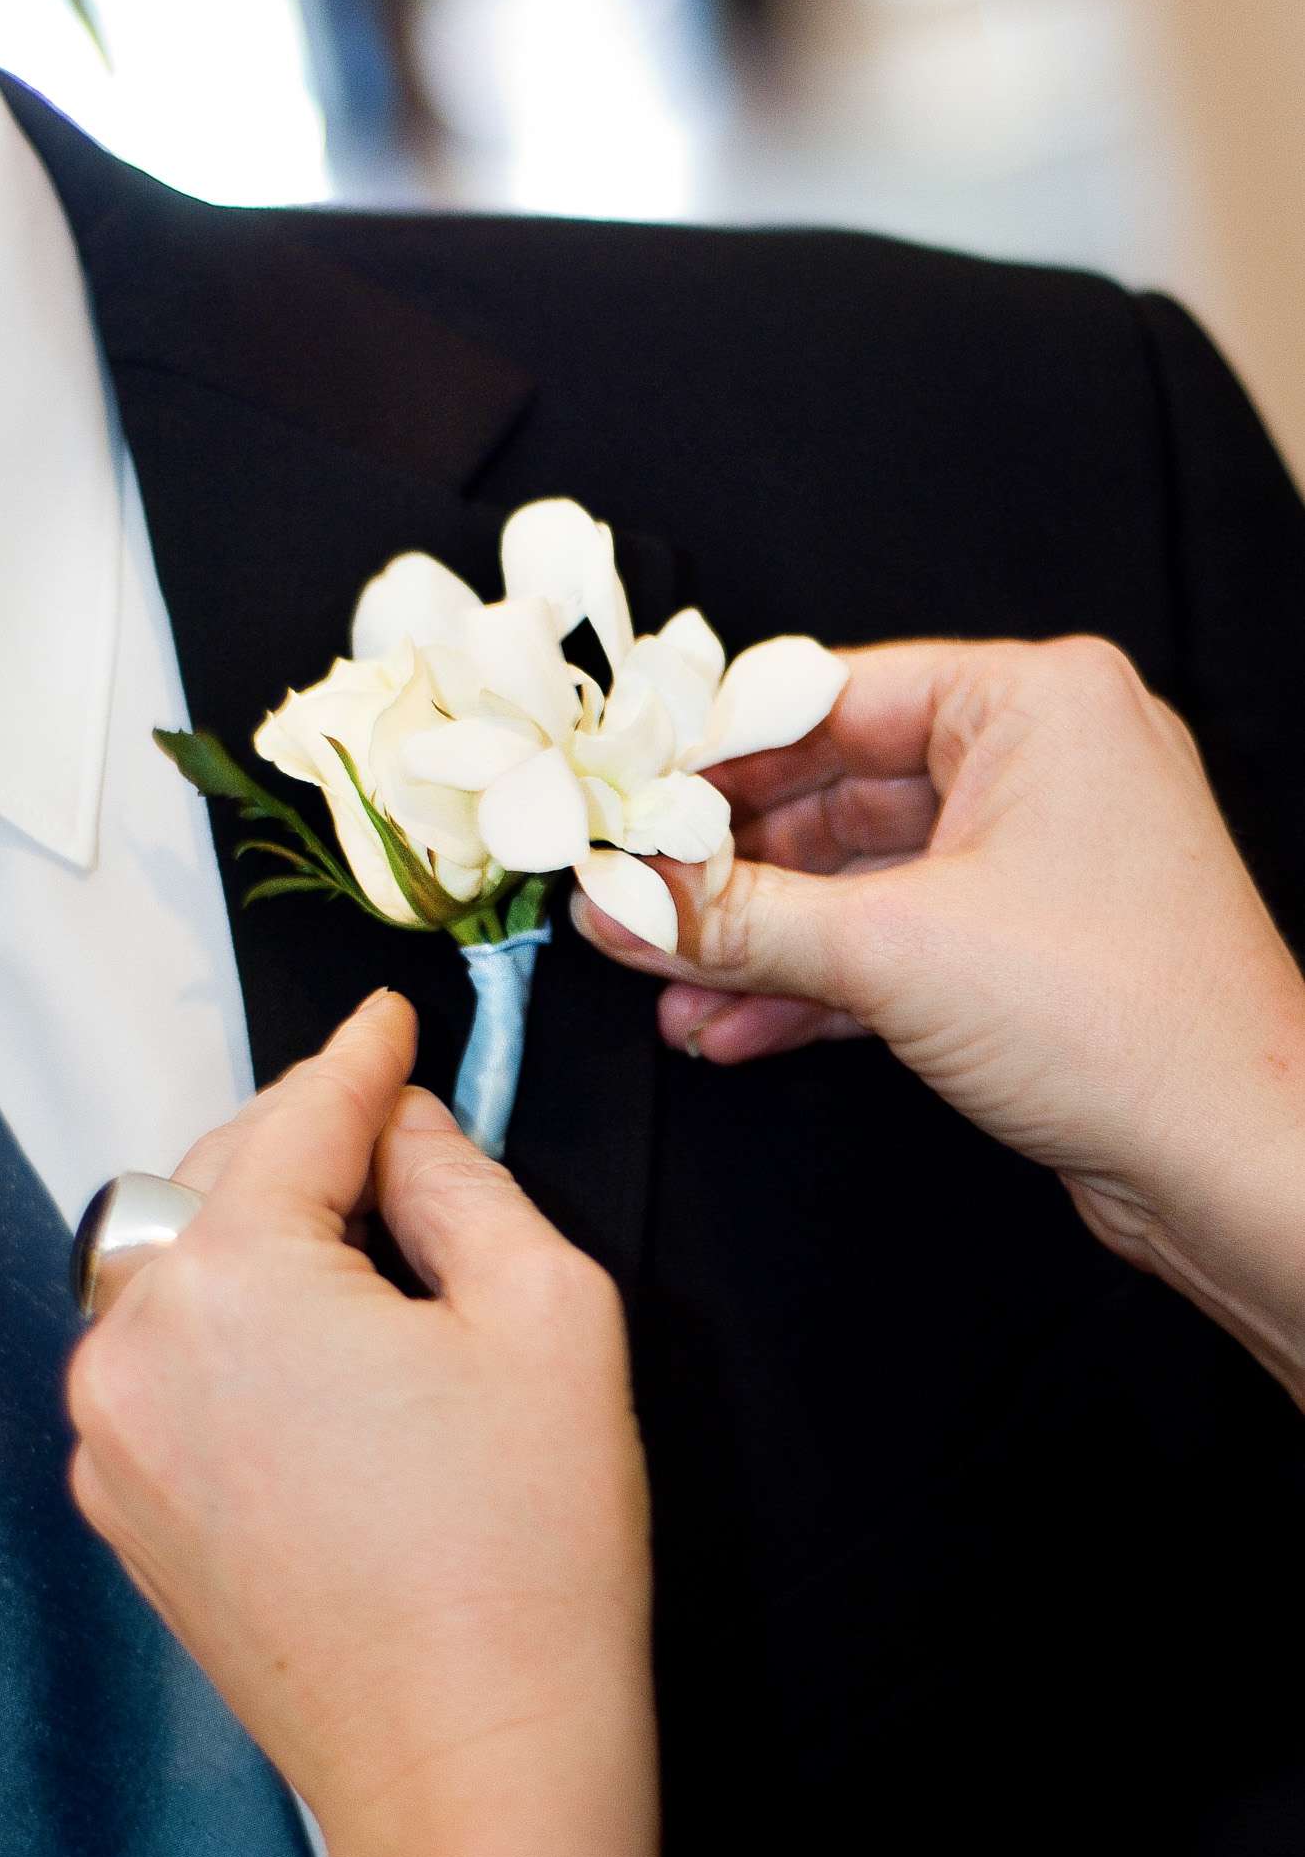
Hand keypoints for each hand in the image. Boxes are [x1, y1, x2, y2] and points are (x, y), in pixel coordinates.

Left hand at [67, 992, 663, 1856]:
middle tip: (404, 1137)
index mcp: (232, 1274)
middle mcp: (135, 1342)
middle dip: (307, 1142)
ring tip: (372, 1263)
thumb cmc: (529, 1551)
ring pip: (180, 1265)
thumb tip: (402, 1122)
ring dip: (262, 1234)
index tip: (388, 1018)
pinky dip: (231, 1326)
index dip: (360, 1055)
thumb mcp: (546, 1311)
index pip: (302, 1115)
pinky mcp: (123, 1508)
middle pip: (219, 1177)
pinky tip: (322, 1361)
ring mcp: (113, 1435)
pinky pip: (165, 1359)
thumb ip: (459, 1174)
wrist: (473, 1772)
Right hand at [574, 635, 1304, 1401]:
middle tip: (632, 899)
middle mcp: (1047, 760)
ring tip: (665, 987)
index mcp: (1036, 703)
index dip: (716, 752)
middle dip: (731, 869)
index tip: (626, 796)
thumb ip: (734, 920)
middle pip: (839, 791)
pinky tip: (730, 1025)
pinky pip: (899, 938)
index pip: (832, 693)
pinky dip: (819, 981)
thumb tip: (616, 902)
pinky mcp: (1033, 943)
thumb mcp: (892, 954)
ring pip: (862, 879)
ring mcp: (1042, 855)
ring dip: (762, 941)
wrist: (1239, 1163)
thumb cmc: (1126, 1023)